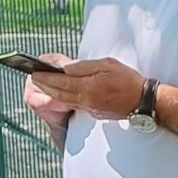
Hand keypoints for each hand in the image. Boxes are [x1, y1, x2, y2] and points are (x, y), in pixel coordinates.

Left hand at [27, 57, 144, 119]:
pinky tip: (61, 92)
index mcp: (88, 87)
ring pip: (64, 100)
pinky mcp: (95, 113)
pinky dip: (63, 98)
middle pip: (58, 93)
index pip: (60, 82)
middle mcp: (86, 100)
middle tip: (34, 77)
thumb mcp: (107, 65)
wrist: (144, 102)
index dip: (45, 77)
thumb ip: (83, 67)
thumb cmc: (128, 80)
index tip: (34, 71)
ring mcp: (90, 108)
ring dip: (51, 92)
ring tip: (43, 84)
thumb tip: (64, 68)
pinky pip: (74, 104)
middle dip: (44, 85)